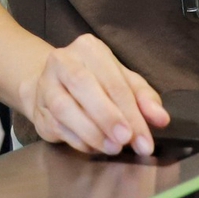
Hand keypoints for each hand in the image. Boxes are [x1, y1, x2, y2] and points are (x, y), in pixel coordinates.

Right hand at [20, 33, 170, 155]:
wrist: (52, 86)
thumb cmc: (95, 83)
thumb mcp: (124, 83)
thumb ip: (144, 99)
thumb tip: (161, 118)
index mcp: (89, 49)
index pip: (114, 82)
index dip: (132, 112)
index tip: (145, 139)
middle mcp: (63, 61)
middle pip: (84, 86)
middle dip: (108, 117)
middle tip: (126, 140)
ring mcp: (46, 85)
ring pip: (65, 108)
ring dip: (92, 132)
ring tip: (112, 147)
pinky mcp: (37, 109)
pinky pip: (57, 127)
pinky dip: (78, 141)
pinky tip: (94, 147)